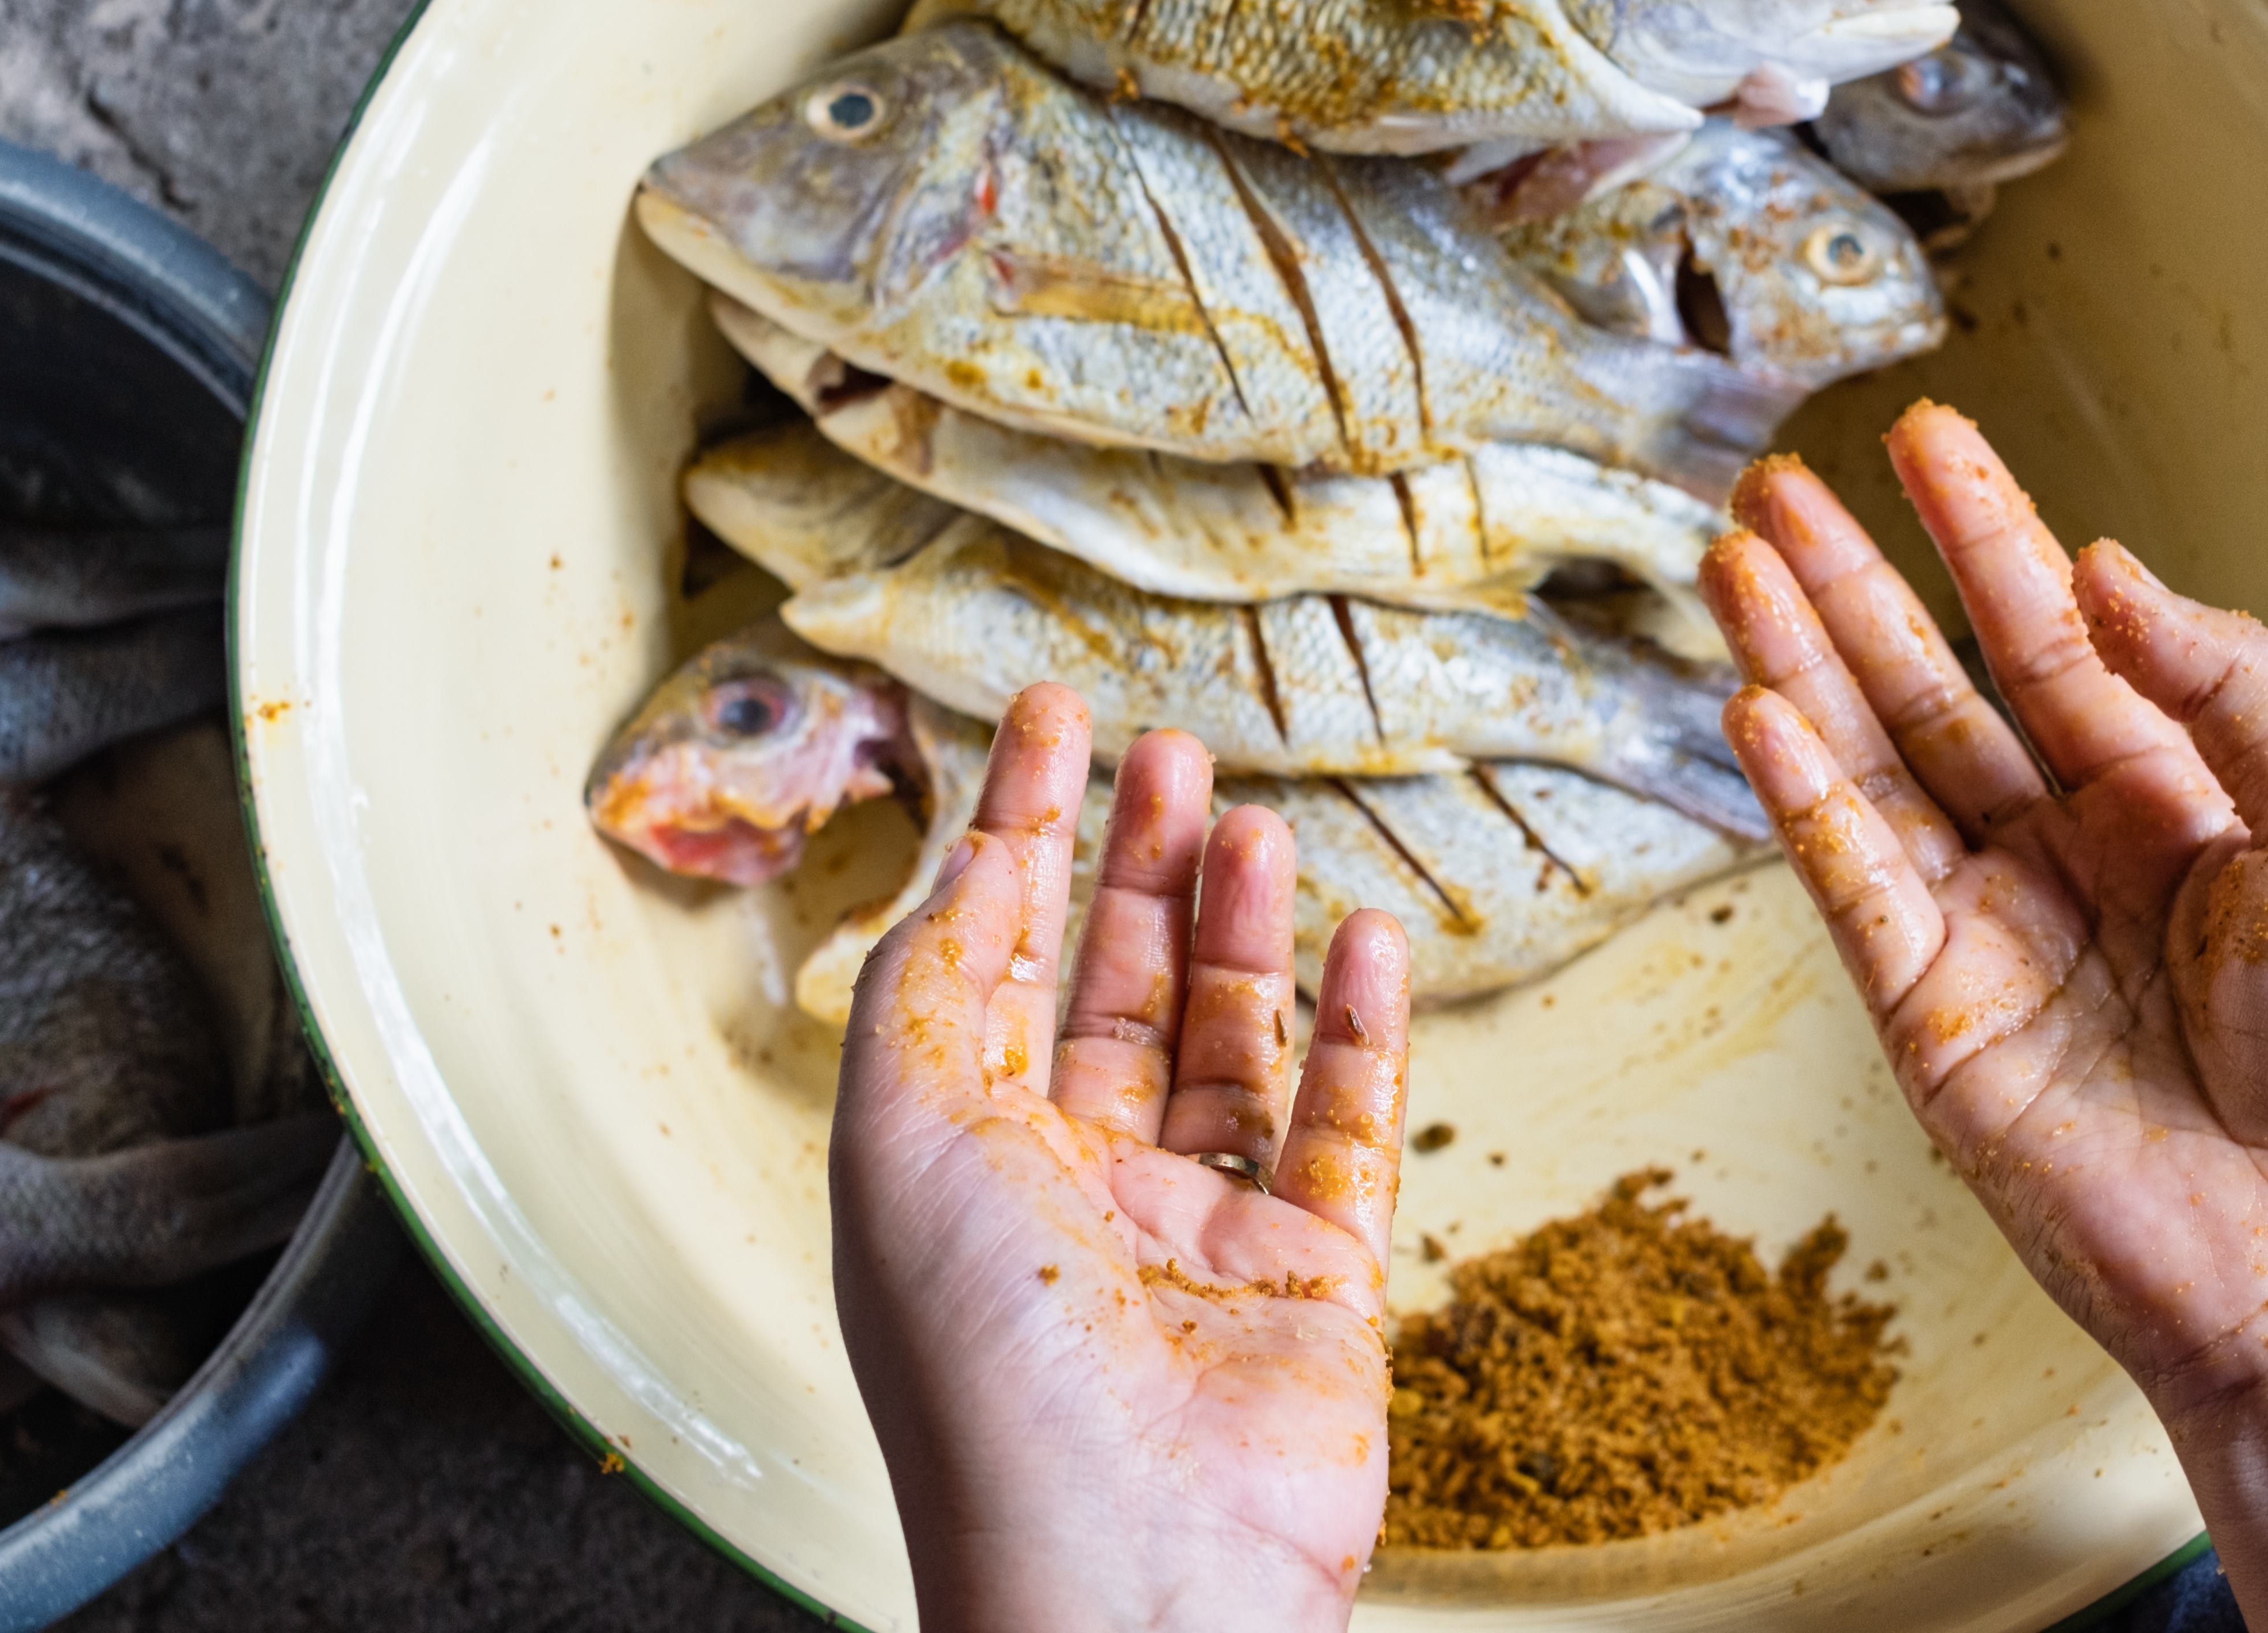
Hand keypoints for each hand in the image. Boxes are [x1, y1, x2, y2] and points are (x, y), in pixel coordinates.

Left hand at [830, 684, 1411, 1632]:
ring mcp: (1196, 1230)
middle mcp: (1070, 1188)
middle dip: (1133, 863)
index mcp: (955, 1160)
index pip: (989, 958)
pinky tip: (1366, 937)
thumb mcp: (901, 1131)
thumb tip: (964, 862)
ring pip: (1226, 1041)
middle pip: (1108, 986)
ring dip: (1238, 928)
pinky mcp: (1312, 1276)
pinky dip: (1359, 1025)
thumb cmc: (986, 1369)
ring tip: (1250, 825)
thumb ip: (929, 980)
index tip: (1051, 720)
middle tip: (1169, 752)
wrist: (1128, 1567)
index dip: (1017, 829)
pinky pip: (1343, 1122)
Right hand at [1701, 402, 2267, 1632]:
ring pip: (1870, 766)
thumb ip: (2227, 680)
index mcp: (2176, 814)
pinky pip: (1851, 880)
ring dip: (1800, 661)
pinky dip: (1801, 797)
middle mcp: (2069, 864)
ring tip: (1737, 564)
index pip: (2056, 642)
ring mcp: (1989, 937)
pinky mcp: (1928, 1016)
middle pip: (1933, 691)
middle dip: (1853, 585)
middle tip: (1779, 492)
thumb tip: (2109, 574)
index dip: (1986, 535)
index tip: (1928, 446)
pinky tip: (1761, 709)